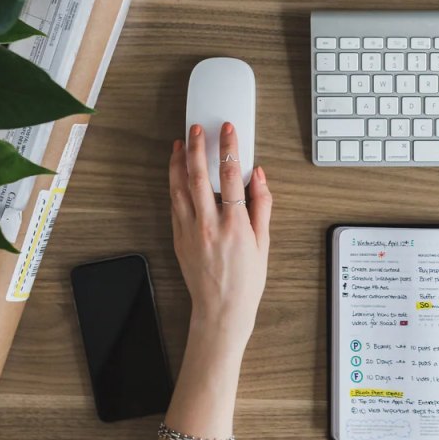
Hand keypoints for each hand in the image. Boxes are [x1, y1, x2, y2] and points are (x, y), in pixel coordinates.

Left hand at [169, 123, 271, 352]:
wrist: (221, 310)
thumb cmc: (246, 280)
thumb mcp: (264, 242)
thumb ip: (262, 205)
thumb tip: (258, 176)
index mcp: (235, 225)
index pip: (230, 175)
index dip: (229, 148)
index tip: (228, 130)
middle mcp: (209, 225)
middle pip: (198, 176)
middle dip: (197, 147)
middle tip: (197, 129)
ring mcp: (190, 231)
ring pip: (179, 188)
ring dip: (178, 162)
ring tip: (180, 144)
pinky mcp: (178, 237)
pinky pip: (174, 204)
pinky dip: (174, 184)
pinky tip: (176, 173)